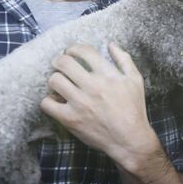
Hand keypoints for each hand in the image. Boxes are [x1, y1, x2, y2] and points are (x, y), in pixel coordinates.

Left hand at [40, 42, 159, 166]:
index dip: (74, 48)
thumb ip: (124, 60)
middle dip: (59, 60)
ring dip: (55, 79)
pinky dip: (48, 100)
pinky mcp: (70, 119)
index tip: (71, 52)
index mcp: (108, 75)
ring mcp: (79, 103)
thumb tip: (110, 44)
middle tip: (60, 64)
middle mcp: (92, 86)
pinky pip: (47, 103)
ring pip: (54, 80)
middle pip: (64, 62)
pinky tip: (56, 101)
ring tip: (59, 83)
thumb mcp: (135, 80)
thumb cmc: (134, 109)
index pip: (84, 51)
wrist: (129, 139)